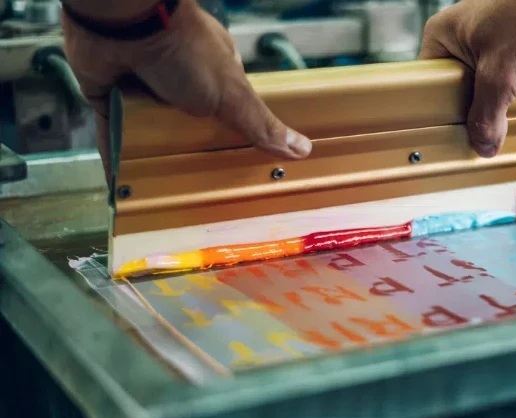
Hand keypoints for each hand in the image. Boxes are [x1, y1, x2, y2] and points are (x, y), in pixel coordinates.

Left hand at [61, 0, 310, 178]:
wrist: (123, 22)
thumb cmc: (186, 51)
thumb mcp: (234, 95)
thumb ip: (263, 126)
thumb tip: (305, 150)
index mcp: (212, 72)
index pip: (226, 109)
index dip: (230, 135)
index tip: (235, 168)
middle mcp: (176, 78)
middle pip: (187, 124)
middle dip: (191, 151)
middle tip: (199, 190)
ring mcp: (140, 86)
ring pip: (148, 130)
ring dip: (151, 157)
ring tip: (160, 196)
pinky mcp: (108, 95)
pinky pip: (111, 133)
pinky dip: (114, 156)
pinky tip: (120, 187)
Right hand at [419, 0, 515, 157]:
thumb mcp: (502, 75)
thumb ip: (487, 116)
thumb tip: (482, 145)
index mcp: (442, 36)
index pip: (427, 86)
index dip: (438, 113)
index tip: (447, 136)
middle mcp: (459, 38)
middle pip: (454, 92)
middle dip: (470, 114)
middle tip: (477, 134)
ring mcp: (484, 43)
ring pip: (480, 89)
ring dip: (492, 107)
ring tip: (499, 119)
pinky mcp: (508, 49)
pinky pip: (500, 82)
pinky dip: (508, 96)